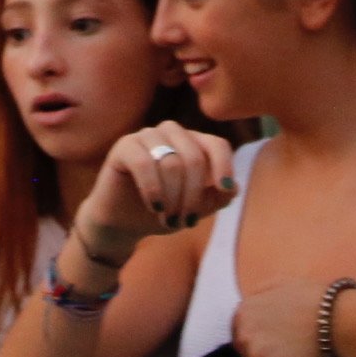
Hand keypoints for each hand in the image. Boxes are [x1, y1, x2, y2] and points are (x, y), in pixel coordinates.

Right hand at [72, 123, 236, 258]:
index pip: (217, 145)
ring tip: (169, 219)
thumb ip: (216, 198)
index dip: (224, 166)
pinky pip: (144, 163)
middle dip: (193, 195)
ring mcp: (147, 136)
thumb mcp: (194, 209)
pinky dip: (153, 189)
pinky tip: (154, 206)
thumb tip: (233, 188)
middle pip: (194, 158)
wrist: (121, 223)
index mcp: (192, 142)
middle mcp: (171, 133)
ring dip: (173, 198)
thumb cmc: (161, 211)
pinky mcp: (124, 146)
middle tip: (186, 222)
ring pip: (172, 162)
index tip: (224, 190)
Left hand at [227, 277, 346, 356]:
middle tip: (289, 346)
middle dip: (263, 349)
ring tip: (298, 353)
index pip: (239, 330)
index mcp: (243, 312)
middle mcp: (244, 335)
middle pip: (246, 350)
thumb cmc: (315, 299)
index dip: (258, 333)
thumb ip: (259, 293)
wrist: (340, 320)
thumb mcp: (281, 282)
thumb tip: (250, 302)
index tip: (275, 336)